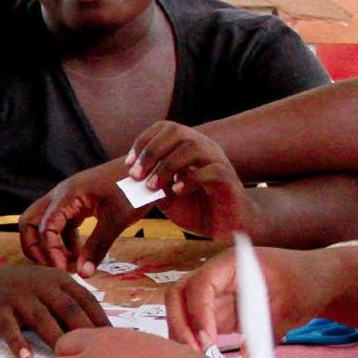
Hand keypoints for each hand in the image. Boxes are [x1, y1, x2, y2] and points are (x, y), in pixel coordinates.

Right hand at [0, 258, 108, 357]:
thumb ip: (70, 306)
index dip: (101, 321)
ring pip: (42, 319)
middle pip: (68, 309)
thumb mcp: (48, 289)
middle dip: (84, 332)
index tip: (115, 344)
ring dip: (55, 339)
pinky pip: (10, 329)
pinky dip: (18, 344)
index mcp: (59, 279)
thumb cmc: (22, 291)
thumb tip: (101, 335)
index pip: (86, 300)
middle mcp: (41, 285)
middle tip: (97, 357)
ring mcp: (19, 296)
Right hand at [19, 157, 145, 276]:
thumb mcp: (117, 219)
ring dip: (50, 246)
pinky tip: (79, 255)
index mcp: (67, 196)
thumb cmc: (133, 189)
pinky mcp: (77, 204)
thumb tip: (83, 275)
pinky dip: (63, 241)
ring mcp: (67, 199)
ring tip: (69, 265)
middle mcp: (61, 195)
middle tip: (52, 267)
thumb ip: (98, 247)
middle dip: (35, 247)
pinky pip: (60, 224)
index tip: (63, 270)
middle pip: (29, 221)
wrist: (148, 170)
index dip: (50, 252)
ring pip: (42, 223)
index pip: (44, 227)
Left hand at [120, 121, 248, 240]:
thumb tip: (134, 179)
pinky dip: (190, 180)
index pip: (165, 129)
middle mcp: (205, 149)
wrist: (229, 229)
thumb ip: (153, 187)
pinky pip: (210, 171)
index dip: (143, 142)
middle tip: (136, 175)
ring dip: (166, 166)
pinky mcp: (229, 180)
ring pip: (192, 147)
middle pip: (176, 132)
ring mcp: (218, 162)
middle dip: (151, 151)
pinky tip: (177, 192)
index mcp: (190, 148)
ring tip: (152, 186)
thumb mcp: (168, 199)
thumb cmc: (199, 210)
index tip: (129, 164)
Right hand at [166, 245, 328, 352]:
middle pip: (179, 294)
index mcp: (232, 264)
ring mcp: (214, 293)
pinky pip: (194, 323)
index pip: (202, 284)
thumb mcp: (289, 308)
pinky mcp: (217, 310)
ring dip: (182, 334)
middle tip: (195, 353)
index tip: (208, 340)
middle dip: (180, 324)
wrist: (316, 280)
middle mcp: (216, 275)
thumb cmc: (304, 283)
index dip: (199, 312)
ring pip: (181, 309)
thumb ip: (265, 334)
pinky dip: (192, 340)